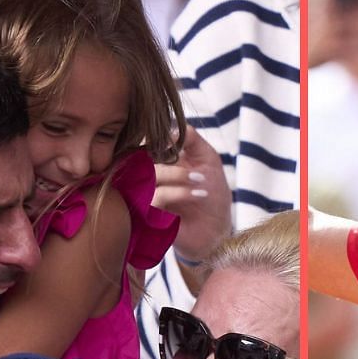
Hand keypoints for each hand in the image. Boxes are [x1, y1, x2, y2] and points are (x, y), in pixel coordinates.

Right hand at [153, 125, 231, 263]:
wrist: (216, 231)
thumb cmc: (211, 194)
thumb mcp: (207, 159)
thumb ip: (191, 138)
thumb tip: (173, 127)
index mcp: (155, 163)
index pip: (142, 145)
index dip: (158, 141)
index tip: (181, 147)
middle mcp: (145, 179)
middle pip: (141, 160)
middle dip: (174, 165)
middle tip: (199, 173)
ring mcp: (143, 198)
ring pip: (146, 178)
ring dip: (177, 177)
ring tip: (201, 184)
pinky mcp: (147, 217)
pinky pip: (152, 198)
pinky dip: (178, 193)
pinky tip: (198, 194)